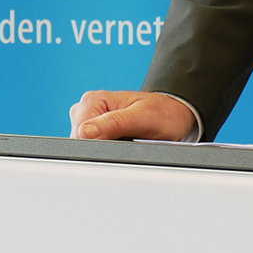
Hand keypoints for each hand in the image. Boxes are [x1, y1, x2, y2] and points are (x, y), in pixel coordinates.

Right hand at [69, 89, 196, 141]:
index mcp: (93, 100)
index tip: (118, 144)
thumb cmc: (162, 113)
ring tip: (129, 142)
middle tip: (129, 142)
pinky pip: (95, 149)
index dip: (96, 146)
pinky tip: (125, 145)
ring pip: (87, 148)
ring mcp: (91, 121)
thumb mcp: (142, 118)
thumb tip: (85, 132)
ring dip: (106, 151)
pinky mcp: (98, 131)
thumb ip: (114, 124)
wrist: (173, 114)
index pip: (79, 134)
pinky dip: (109, 151)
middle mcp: (88, 108)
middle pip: (81, 143)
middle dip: (101, 149)